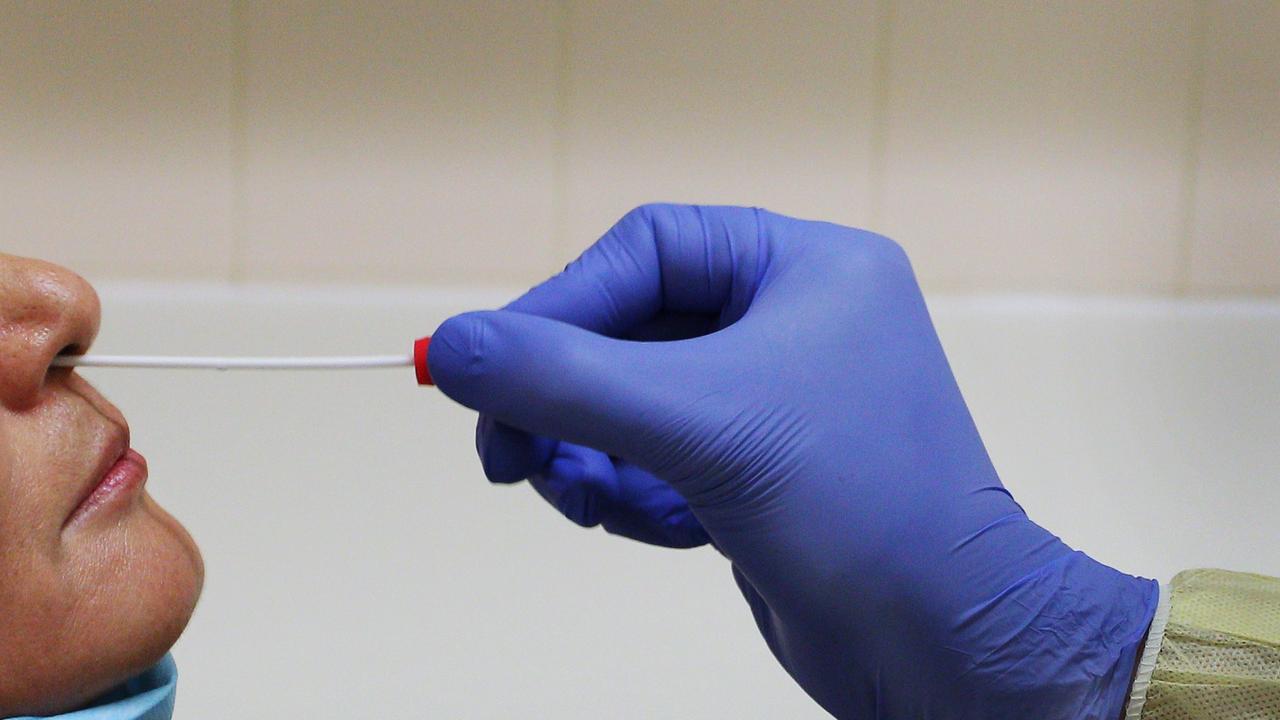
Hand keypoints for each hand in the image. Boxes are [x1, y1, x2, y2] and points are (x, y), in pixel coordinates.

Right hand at [429, 205, 1156, 718]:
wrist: (945, 645)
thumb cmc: (855, 509)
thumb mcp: (696, 426)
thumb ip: (563, 379)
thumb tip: (448, 346)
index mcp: (807, 268)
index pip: (647, 250)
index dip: (559, 305)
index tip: (486, 369)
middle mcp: (793, 320)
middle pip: (630, 329)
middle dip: (564, 398)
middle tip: (504, 455)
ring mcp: (775, 399)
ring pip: (634, 402)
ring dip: (590, 455)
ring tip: (584, 503)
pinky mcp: (758, 470)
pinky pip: (658, 458)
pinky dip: (634, 494)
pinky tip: (649, 529)